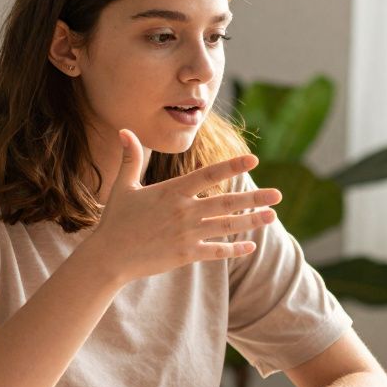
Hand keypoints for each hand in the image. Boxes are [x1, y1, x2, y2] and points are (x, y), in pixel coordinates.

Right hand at [87, 129, 280, 283]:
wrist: (109, 256)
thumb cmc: (116, 220)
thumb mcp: (124, 186)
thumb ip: (131, 158)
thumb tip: (124, 131)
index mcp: (171, 192)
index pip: (208, 175)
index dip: (232, 167)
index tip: (253, 160)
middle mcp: (183, 212)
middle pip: (226, 203)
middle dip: (254, 198)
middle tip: (278, 194)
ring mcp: (186, 234)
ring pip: (226, 226)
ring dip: (252, 221)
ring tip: (272, 216)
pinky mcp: (186, 255)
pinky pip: (216, 251)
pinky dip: (234, 249)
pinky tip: (250, 245)